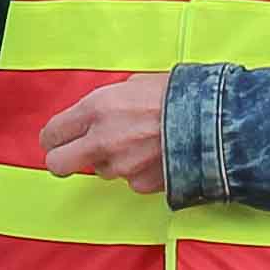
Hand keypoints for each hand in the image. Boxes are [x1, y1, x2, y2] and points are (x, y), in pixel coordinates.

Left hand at [37, 73, 167, 192]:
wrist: (217, 120)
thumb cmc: (180, 94)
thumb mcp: (137, 84)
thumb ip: (110, 101)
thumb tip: (99, 113)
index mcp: (96, 109)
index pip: (52, 133)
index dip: (52, 137)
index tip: (57, 139)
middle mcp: (102, 141)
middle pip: (58, 164)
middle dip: (62, 159)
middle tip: (74, 154)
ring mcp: (121, 167)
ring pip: (101, 171)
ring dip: (112, 161)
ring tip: (140, 143)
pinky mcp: (141, 185)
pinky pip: (130, 180)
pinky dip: (139, 171)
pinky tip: (158, 154)